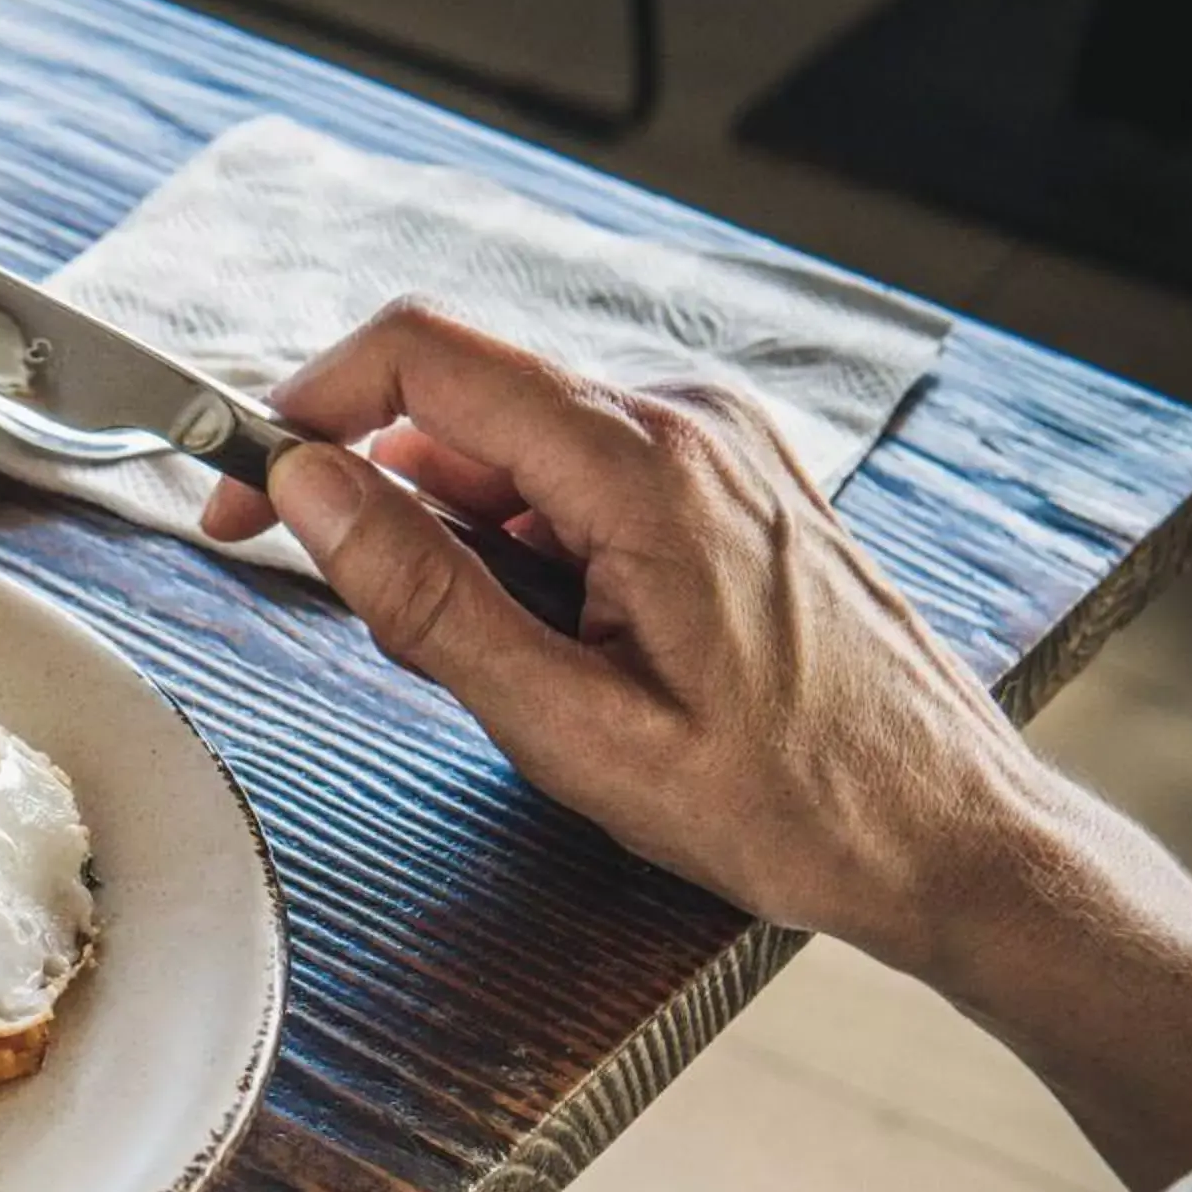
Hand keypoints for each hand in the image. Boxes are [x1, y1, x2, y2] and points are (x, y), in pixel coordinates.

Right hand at [202, 298, 1044, 966]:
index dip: (303, 407)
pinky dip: (526, 549)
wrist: (949, 834)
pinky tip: (558, 648)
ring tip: (508, 672)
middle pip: (460, 405)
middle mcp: (686, 422)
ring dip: (459, 543)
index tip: (241, 486)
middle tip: (352, 615)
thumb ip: (425, 597)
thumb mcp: (570, 726)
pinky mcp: (725, 478)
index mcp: (647, 467)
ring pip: (512, 451)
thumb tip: (307, 490)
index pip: (426, 356)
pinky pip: (576, 477)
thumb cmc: (787, 804)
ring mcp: (714, 443)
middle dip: (374, 498)